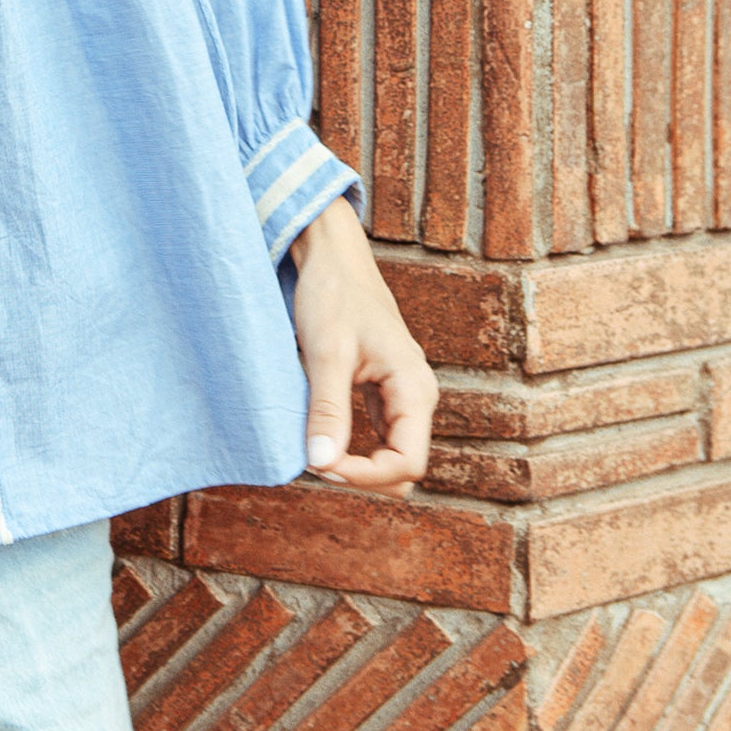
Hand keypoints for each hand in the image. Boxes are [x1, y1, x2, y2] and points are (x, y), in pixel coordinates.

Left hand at [288, 197, 436, 496]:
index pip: (407, 464)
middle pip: (403, 466)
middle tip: (313, 459)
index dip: (365, 476)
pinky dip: (354, 446)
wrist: (331, 255)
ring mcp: (402, 393)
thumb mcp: (327, 352)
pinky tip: (323, 435)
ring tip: (316, 450)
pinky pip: (379, 435)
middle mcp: (417, 395)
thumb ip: (328, 409)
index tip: (321, 463)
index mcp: (416, 388)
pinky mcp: (383, 389)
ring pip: (392, 454)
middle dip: (361, 475)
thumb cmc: (332, 294)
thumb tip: (321, 464)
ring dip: (358, 465)